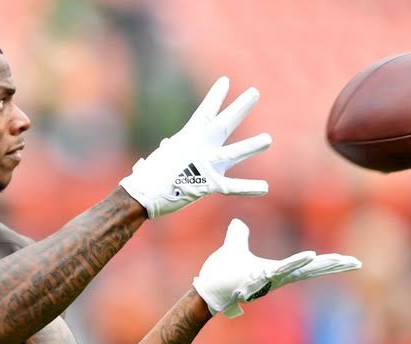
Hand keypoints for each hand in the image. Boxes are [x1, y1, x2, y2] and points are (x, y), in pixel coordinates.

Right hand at [119, 77, 272, 217]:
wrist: (142, 193)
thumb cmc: (149, 176)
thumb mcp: (162, 157)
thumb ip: (171, 150)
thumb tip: (167, 145)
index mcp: (187, 138)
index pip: (204, 112)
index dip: (216, 96)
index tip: (225, 81)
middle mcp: (199, 147)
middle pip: (223, 123)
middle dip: (240, 108)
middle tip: (255, 92)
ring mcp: (206, 165)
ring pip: (234, 153)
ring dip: (252, 146)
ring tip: (267, 140)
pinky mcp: (209, 184)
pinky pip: (233, 187)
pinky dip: (249, 188)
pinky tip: (265, 187)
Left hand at [192, 219, 361, 317]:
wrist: (208, 289)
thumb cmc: (221, 274)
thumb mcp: (233, 248)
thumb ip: (238, 235)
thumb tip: (238, 223)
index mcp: (276, 270)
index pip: (306, 265)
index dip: (326, 262)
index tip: (346, 260)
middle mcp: (277, 277)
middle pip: (311, 270)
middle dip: (334, 266)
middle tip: (357, 263)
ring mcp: (270, 278)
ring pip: (301, 270)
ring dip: (322, 265)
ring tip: (342, 260)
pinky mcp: (260, 277)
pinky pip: (281, 269)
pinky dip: (296, 262)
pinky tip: (311, 255)